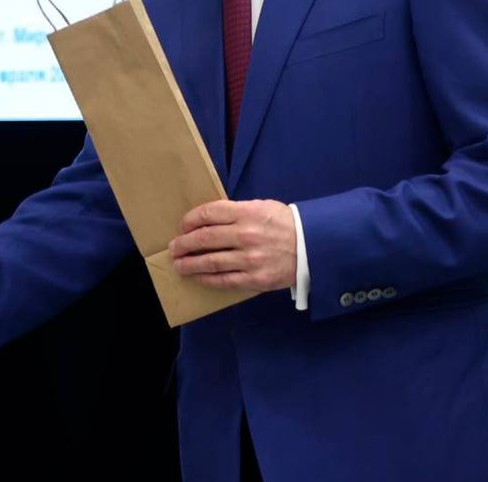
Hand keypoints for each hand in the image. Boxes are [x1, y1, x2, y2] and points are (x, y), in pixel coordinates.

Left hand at [169, 199, 296, 291]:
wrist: (313, 247)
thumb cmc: (285, 224)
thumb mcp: (262, 207)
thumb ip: (236, 212)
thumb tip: (208, 219)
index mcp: (246, 213)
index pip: (208, 214)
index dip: (190, 220)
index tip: (182, 226)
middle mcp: (245, 235)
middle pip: (204, 239)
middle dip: (183, 244)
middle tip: (174, 247)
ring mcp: (249, 259)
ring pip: (209, 262)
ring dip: (189, 263)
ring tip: (179, 264)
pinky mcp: (254, 279)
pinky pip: (224, 280)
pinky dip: (206, 279)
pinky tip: (197, 277)